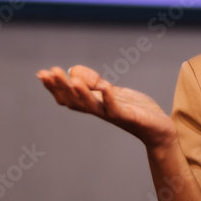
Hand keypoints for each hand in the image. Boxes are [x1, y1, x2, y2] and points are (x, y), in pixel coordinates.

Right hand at [36, 66, 176, 148]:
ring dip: (81, 93)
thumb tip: (73, 70)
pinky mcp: (129, 116)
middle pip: (75, 100)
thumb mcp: (112, 92)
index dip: (54, 87)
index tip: (41, 74)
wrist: (159, 130)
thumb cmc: (135, 110)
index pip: (69, 96)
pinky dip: (110, 98)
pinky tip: (105, 87)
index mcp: (94, 104)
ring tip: (71, 80)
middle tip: (48, 72)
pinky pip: (117, 108)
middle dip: (61, 87)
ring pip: (92, 105)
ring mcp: (114, 114)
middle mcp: (100, 111)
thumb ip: (94, 83)